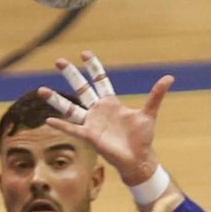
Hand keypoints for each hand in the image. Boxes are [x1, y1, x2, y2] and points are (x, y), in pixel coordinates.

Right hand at [36, 49, 173, 183]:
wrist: (138, 158)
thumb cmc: (142, 137)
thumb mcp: (149, 113)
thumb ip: (156, 95)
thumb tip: (169, 77)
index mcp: (110, 102)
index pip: (99, 80)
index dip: (93, 67)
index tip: (85, 53)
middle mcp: (98, 110)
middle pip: (81, 88)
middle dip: (71, 74)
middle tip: (59, 61)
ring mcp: (91, 123)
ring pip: (70, 108)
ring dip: (56, 100)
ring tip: (41, 89)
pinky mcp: (89, 136)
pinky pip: (72, 128)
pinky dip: (61, 125)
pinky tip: (48, 120)